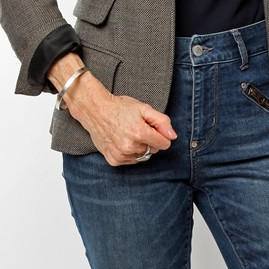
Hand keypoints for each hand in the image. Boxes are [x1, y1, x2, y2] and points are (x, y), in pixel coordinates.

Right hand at [61, 71, 175, 166]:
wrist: (95, 110)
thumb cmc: (119, 107)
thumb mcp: (144, 108)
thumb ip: (162, 121)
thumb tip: (173, 136)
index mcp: (140, 133)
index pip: (165, 144)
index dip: (160, 134)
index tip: (151, 127)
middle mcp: (130, 147)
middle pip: (153, 150)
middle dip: (149, 140)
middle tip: (136, 128)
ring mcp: (121, 155)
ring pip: (142, 156)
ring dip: (139, 148)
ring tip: (128, 134)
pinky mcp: (114, 160)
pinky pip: (130, 161)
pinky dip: (129, 153)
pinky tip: (121, 141)